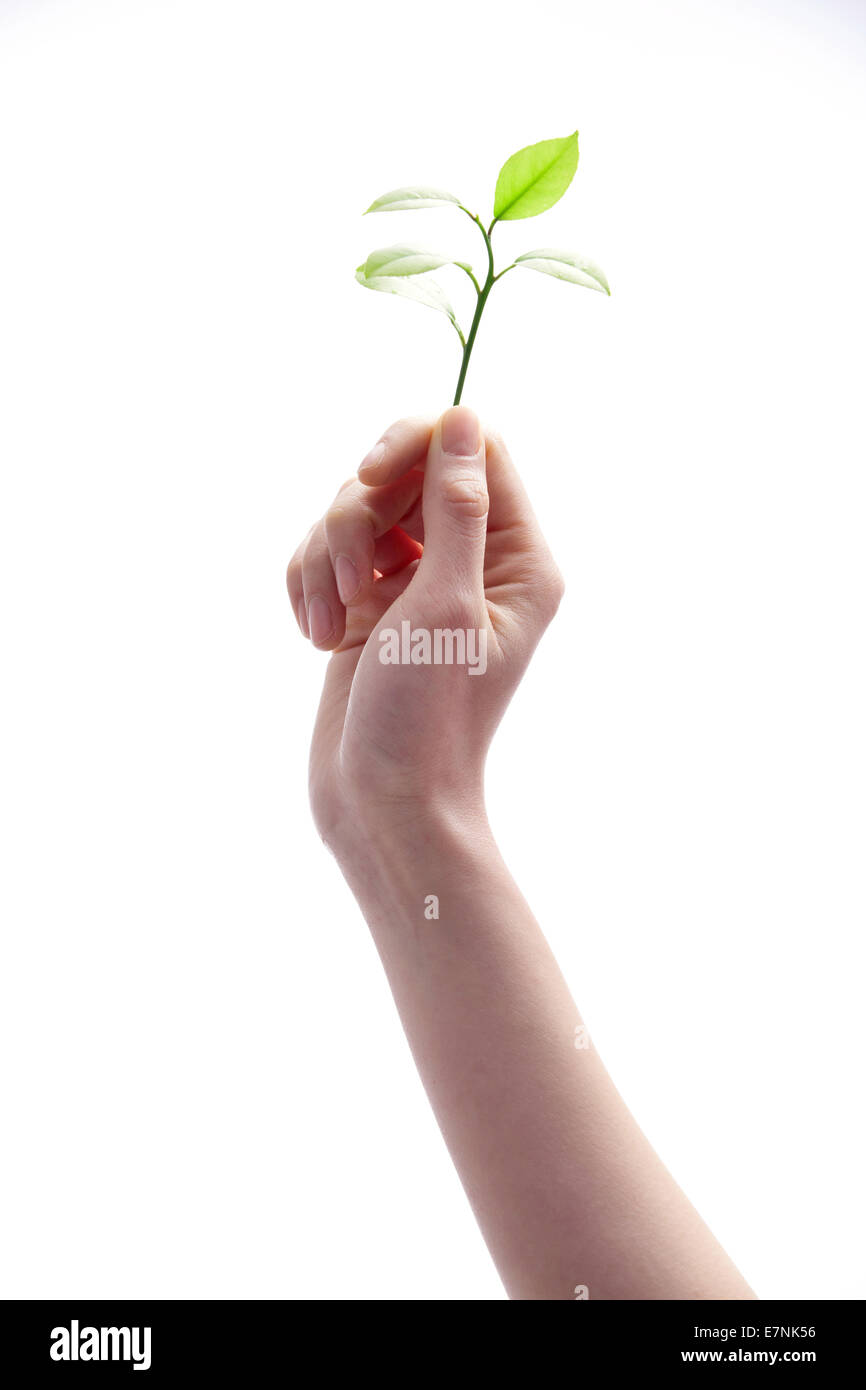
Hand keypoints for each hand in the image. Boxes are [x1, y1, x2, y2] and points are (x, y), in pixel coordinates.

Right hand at [286, 406, 563, 849]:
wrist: (382, 803)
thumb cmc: (425, 717)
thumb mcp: (445, 604)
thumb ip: (455, 508)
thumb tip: (463, 418)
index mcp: (518, 559)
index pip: (472, 448)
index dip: (412, 445)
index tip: (365, 478)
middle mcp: (473, 562)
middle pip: (404, 472)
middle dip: (357, 516)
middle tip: (352, 581)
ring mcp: (418, 581)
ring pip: (356, 510)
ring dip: (326, 556)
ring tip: (330, 626)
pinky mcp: (372, 604)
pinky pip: (328, 551)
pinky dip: (310, 582)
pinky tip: (316, 634)